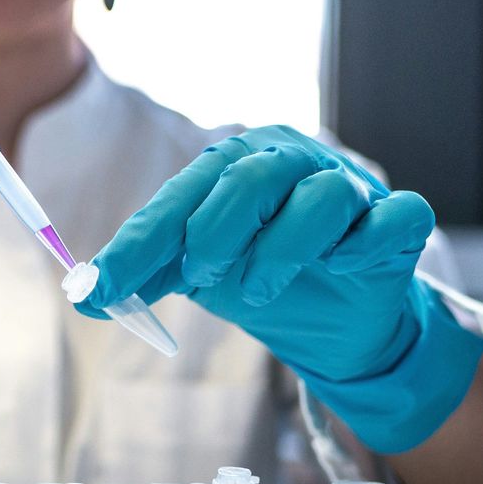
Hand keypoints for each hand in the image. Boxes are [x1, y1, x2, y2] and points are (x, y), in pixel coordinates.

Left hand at [77, 126, 482, 452]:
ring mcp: (352, 189)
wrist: (336, 320)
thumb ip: (146, 274)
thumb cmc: (263, 275)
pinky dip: (364, 242)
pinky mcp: (397, 221)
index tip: (103, 286)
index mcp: (238, 166)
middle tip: (201, 276)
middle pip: (252, 176)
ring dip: (280, 251)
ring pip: (322, 196)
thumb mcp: (197, 275)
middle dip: (215, 233)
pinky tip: (342, 265)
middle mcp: (295, 163)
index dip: (140, 243)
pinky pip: (394, 217)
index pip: (182, 195)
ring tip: (255, 292)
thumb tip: (84, 294)